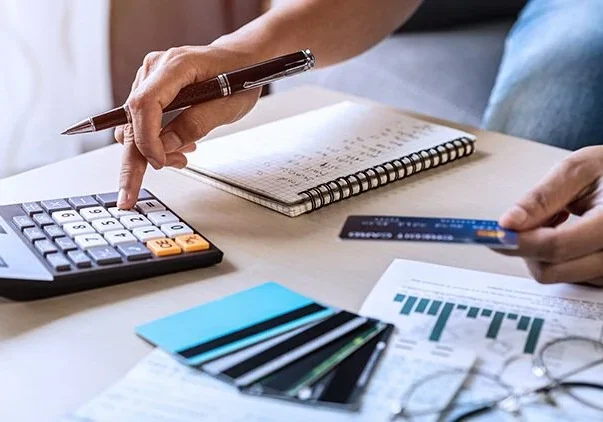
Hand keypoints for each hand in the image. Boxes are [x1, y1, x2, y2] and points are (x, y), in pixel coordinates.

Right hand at [114, 44, 261, 208]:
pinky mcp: (151, 90)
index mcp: (175, 65)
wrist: (243, 59)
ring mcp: (150, 79)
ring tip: (182, 159)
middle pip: (131, 119)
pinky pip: (142, 122)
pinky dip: (155, 142)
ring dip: (151, 151)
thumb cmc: (241, 76)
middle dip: (131, 161)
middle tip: (128, 195)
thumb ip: (196, 124)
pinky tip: (176, 148)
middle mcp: (155, 69)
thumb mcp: (228, 105)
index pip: (145, 104)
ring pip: (133, 125)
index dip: (147, 138)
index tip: (160, 162)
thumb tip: (165, 147)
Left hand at [497, 146, 602, 285]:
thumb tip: (508, 223)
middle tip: (522, 221)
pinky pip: (569, 278)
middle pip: (552, 269)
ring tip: (556, 220)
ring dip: (541, 253)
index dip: (520, 242)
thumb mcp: (577, 171)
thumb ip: (541, 198)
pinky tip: (565, 233)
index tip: (495, 234)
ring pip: (557, 276)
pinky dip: (556, 259)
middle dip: (527, 247)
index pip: (557, 246)